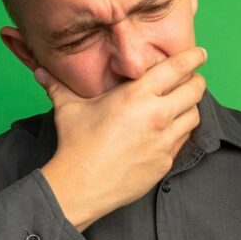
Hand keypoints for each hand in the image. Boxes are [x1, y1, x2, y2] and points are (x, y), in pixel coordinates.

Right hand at [34, 47, 207, 230]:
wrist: (81, 185)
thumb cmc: (75, 144)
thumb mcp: (68, 109)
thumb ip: (58, 86)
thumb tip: (40, 71)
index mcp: (137, 95)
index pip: (177, 68)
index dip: (193, 57)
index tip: (200, 53)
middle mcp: (156, 115)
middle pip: (195, 90)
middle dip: (196, 82)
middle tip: (191, 80)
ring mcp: (164, 140)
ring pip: (195, 116)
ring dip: (190, 108)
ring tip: (181, 105)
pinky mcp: (165, 162)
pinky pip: (184, 140)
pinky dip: (181, 131)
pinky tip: (170, 130)